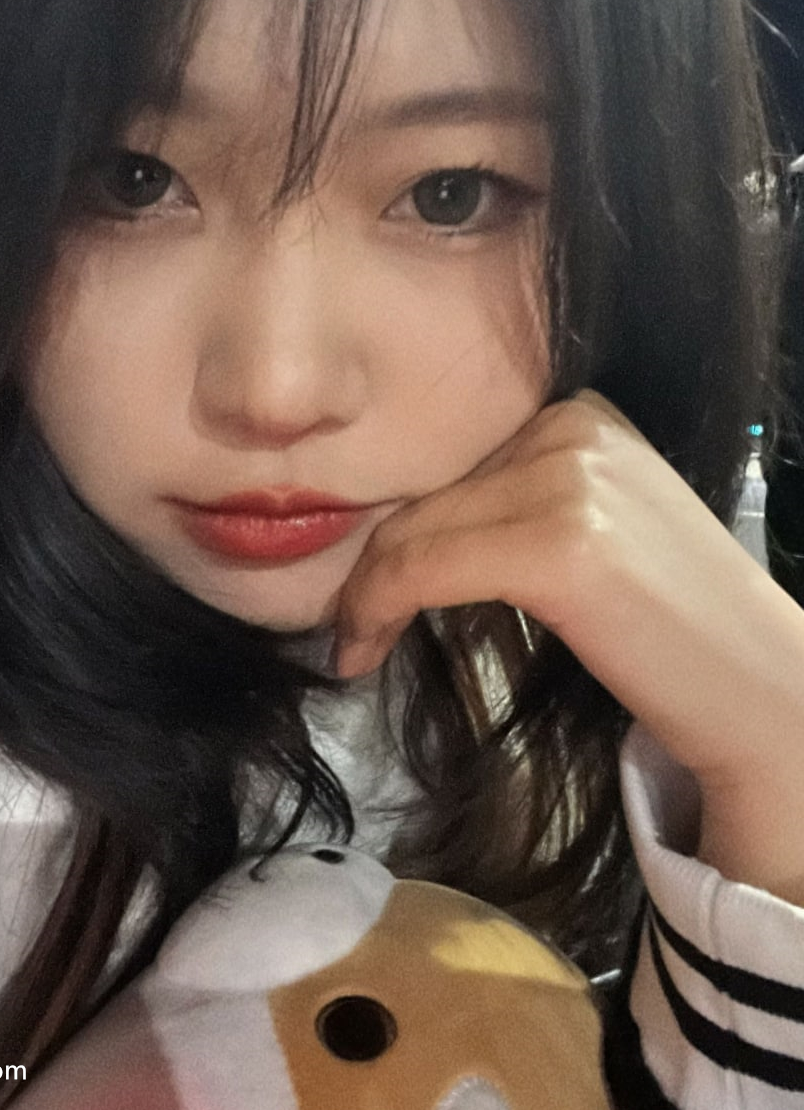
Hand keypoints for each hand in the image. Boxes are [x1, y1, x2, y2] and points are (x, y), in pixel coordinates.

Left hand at [337, 390, 803, 902]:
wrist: (763, 695)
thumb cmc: (671, 632)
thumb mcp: (588, 532)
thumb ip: (512, 505)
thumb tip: (400, 531)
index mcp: (578, 414)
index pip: (447, 467)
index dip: (395, 530)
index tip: (366, 590)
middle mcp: (573, 426)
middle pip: (424, 494)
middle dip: (372, 565)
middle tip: (347, 627)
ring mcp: (571, 479)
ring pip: (411, 531)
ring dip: (365, 595)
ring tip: (354, 644)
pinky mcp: (559, 544)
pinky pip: (422, 568)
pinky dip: (377, 610)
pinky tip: (361, 650)